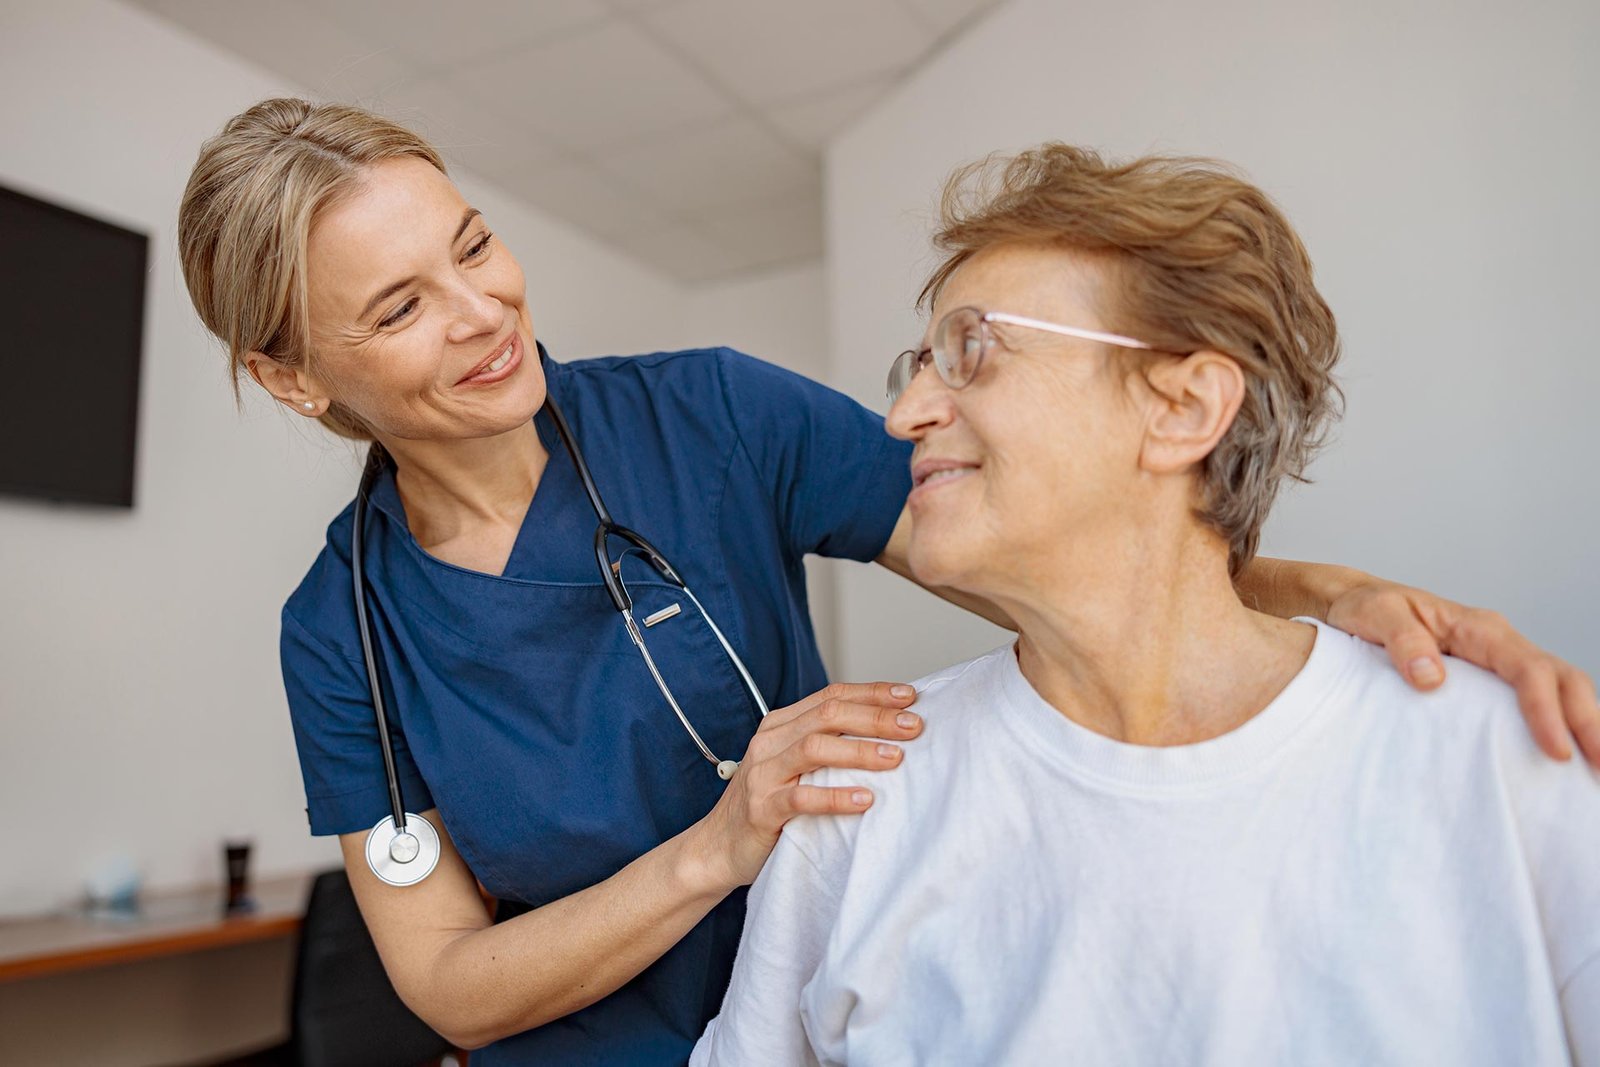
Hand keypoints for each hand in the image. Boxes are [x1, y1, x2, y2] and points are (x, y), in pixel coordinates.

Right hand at [689, 682, 921, 891]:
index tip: (909, 696)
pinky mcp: (761, 809)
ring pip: (814, 748)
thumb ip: (827, 746)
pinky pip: (801, 798)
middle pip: (827, 716)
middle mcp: (770, 742)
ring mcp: (763, 775)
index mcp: (780, 724)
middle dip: (875, 718)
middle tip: (914, 726)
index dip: (872, 693)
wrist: (718, 848)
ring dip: (859, 750)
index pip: (831, 696)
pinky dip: (835, 797)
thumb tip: (887, 732)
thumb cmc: (768, 805)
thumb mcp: (794, 766)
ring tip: (896, 758)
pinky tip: (865, 800)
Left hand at [1327, 578, 1599, 766]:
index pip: (1529, 669)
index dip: (1546, 710)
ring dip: (1583, 727)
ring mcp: (1498, 664)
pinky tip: (1563, 760)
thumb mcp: (1374, 614)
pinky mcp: (1489, 683)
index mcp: (1478, 629)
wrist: (1352, 603)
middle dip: (1589, 723)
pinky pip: (1535, 702)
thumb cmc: (1365, 607)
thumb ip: (1401, 640)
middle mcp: (1498, 644)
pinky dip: (1558, 726)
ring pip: (1560, 691)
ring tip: (1594, 772)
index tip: (1556, 751)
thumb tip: (1431, 678)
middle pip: (1563, 680)